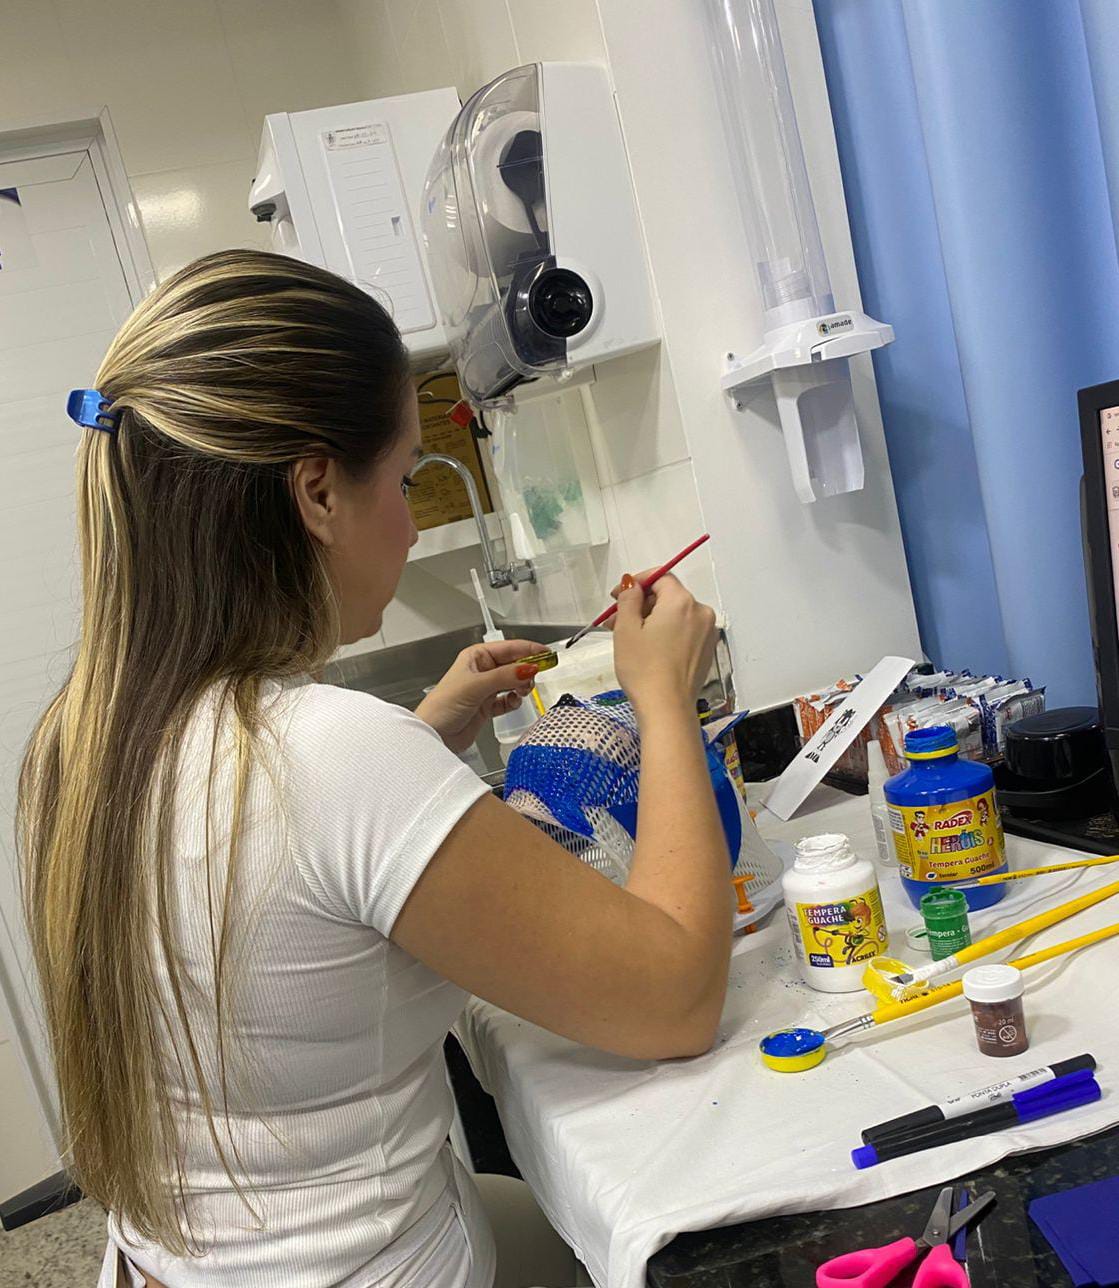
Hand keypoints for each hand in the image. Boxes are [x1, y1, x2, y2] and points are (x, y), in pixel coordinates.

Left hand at [415, 639, 546, 752]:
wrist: (434, 736)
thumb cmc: (443, 706)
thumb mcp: (476, 686)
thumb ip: (505, 677)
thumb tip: (529, 668)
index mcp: (476, 657)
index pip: (509, 648)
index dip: (529, 651)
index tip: (547, 655)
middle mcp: (482, 671)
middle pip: (514, 665)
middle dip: (526, 671)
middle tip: (534, 679)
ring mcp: (485, 689)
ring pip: (513, 682)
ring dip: (521, 687)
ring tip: (521, 692)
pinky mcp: (487, 707)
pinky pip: (508, 700)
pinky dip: (514, 702)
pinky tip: (512, 703)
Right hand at [611, 572, 716, 715]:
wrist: (666, 708)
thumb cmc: (643, 668)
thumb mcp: (627, 628)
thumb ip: (629, 599)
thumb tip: (632, 585)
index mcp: (682, 602)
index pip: (660, 577)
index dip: (637, 582)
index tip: (618, 595)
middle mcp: (700, 612)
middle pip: (668, 596)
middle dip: (642, 604)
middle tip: (616, 620)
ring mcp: (707, 632)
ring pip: (675, 615)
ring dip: (652, 619)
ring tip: (628, 636)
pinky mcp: (707, 650)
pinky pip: (684, 631)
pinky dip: (667, 632)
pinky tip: (649, 647)